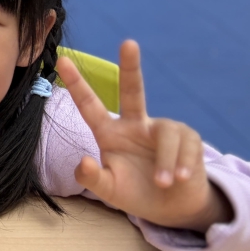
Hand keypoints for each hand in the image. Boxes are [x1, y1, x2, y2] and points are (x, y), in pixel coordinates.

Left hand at [56, 41, 232, 232]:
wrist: (172, 207)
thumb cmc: (135, 193)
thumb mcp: (109, 190)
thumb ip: (92, 179)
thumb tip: (82, 161)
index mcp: (110, 133)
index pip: (90, 105)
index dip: (76, 84)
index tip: (61, 60)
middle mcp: (135, 124)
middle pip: (133, 90)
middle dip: (131, 66)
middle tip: (128, 43)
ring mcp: (161, 129)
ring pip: (166, 133)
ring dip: (166, 162)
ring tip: (164, 183)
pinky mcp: (188, 138)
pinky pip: (186, 145)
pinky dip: (183, 164)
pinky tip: (180, 178)